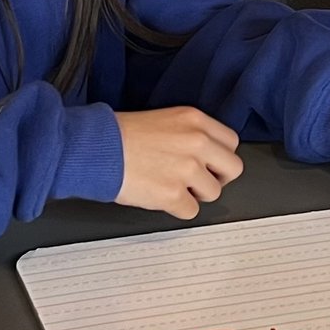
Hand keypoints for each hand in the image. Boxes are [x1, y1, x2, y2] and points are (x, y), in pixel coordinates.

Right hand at [114, 107, 242, 218]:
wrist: (96, 149)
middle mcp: (196, 143)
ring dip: (195, 194)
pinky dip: (177, 208)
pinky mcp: (173, 194)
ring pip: (213, 193)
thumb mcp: (164, 119)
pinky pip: (191, 211)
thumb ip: (189, 133)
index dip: (220, 156)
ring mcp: (187, 169)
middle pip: (233, 169)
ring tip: (172, 187)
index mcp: (195, 120)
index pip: (231, 142)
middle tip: (199, 181)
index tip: (210, 163)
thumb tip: (205, 155)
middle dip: (217, 177)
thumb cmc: (120, 134)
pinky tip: (161, 196)